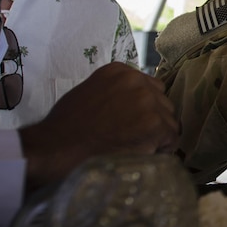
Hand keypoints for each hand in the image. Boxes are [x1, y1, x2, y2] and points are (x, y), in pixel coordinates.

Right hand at [18, 63, 179, 188]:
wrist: (55, 147)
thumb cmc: (66, 126)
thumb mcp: (91, 92)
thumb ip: (116, 92)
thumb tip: (134, 103)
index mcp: (120, 71)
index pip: (149, 86)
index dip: (144, 107)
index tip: (134, 121)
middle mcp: (137, 81)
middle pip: (162, 102)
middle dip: (153, 120)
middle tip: (134, 137)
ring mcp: (147, 102)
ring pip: (169, 120)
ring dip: (157, 136)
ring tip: (134, 147)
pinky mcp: (154, 124)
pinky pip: (172, 138)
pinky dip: (161, 149)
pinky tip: (142, 154)